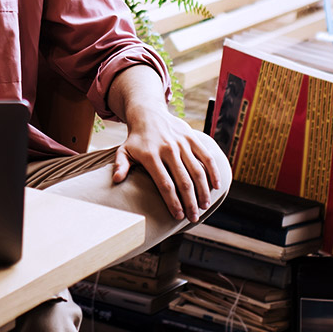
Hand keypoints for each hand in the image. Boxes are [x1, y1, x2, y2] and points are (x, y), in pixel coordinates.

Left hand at [113, 107, 226, 221]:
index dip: (173, 202)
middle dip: (190, 202)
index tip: (178, 216)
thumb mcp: (124, 151)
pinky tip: (216, 186)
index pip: (164, 184)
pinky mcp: (192, 138)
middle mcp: (168, 149)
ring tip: (204, 206)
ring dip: (203, 191)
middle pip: (183, 181)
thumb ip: (120, 166)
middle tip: (193, 218)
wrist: (149, 114)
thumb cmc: (136, 140)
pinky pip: (206, 157)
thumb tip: (116, 180)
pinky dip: (213, 172)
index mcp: (151, 156)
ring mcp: (182, 143)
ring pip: (197, 171)